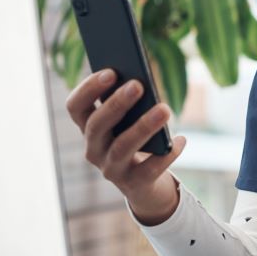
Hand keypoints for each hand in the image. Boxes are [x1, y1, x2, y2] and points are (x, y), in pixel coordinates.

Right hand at [65, 69, 187, 224]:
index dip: (88, 89)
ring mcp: (111, 169)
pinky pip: (150, 169)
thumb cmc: (135, 138)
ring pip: (122, 147)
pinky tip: (181, 139)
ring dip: (143, 127)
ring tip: (165, 109)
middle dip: (116, 104)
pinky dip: (167, 154)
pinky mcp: (133, 184)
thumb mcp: (129, 120)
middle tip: (138, 85)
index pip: (75, 107)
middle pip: (96, 125)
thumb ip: (130, 102)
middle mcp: (93, 149)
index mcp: (88, 127)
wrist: (144, 182)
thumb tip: (142, 80)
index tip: (111, 71)